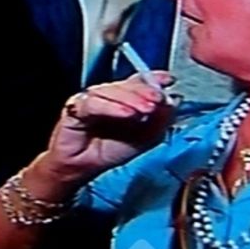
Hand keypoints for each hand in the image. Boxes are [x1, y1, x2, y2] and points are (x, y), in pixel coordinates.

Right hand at [40, 72, 174, 182]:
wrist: (82, 169)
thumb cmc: (109, 151)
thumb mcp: (144, 139)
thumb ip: (160, 122)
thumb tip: (174, 102)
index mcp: (125, 98)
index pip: (140, 82)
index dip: (154, 79)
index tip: (168, 80)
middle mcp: (109, 94)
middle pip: (127, 85)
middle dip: (145, 91)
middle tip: (159, 99)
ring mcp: (92, 98)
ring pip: (112, 91)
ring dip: (131, 98)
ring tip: (146, 109)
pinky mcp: (75, 106)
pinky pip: (94, 103)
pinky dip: (112, 107)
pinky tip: (126, 113)